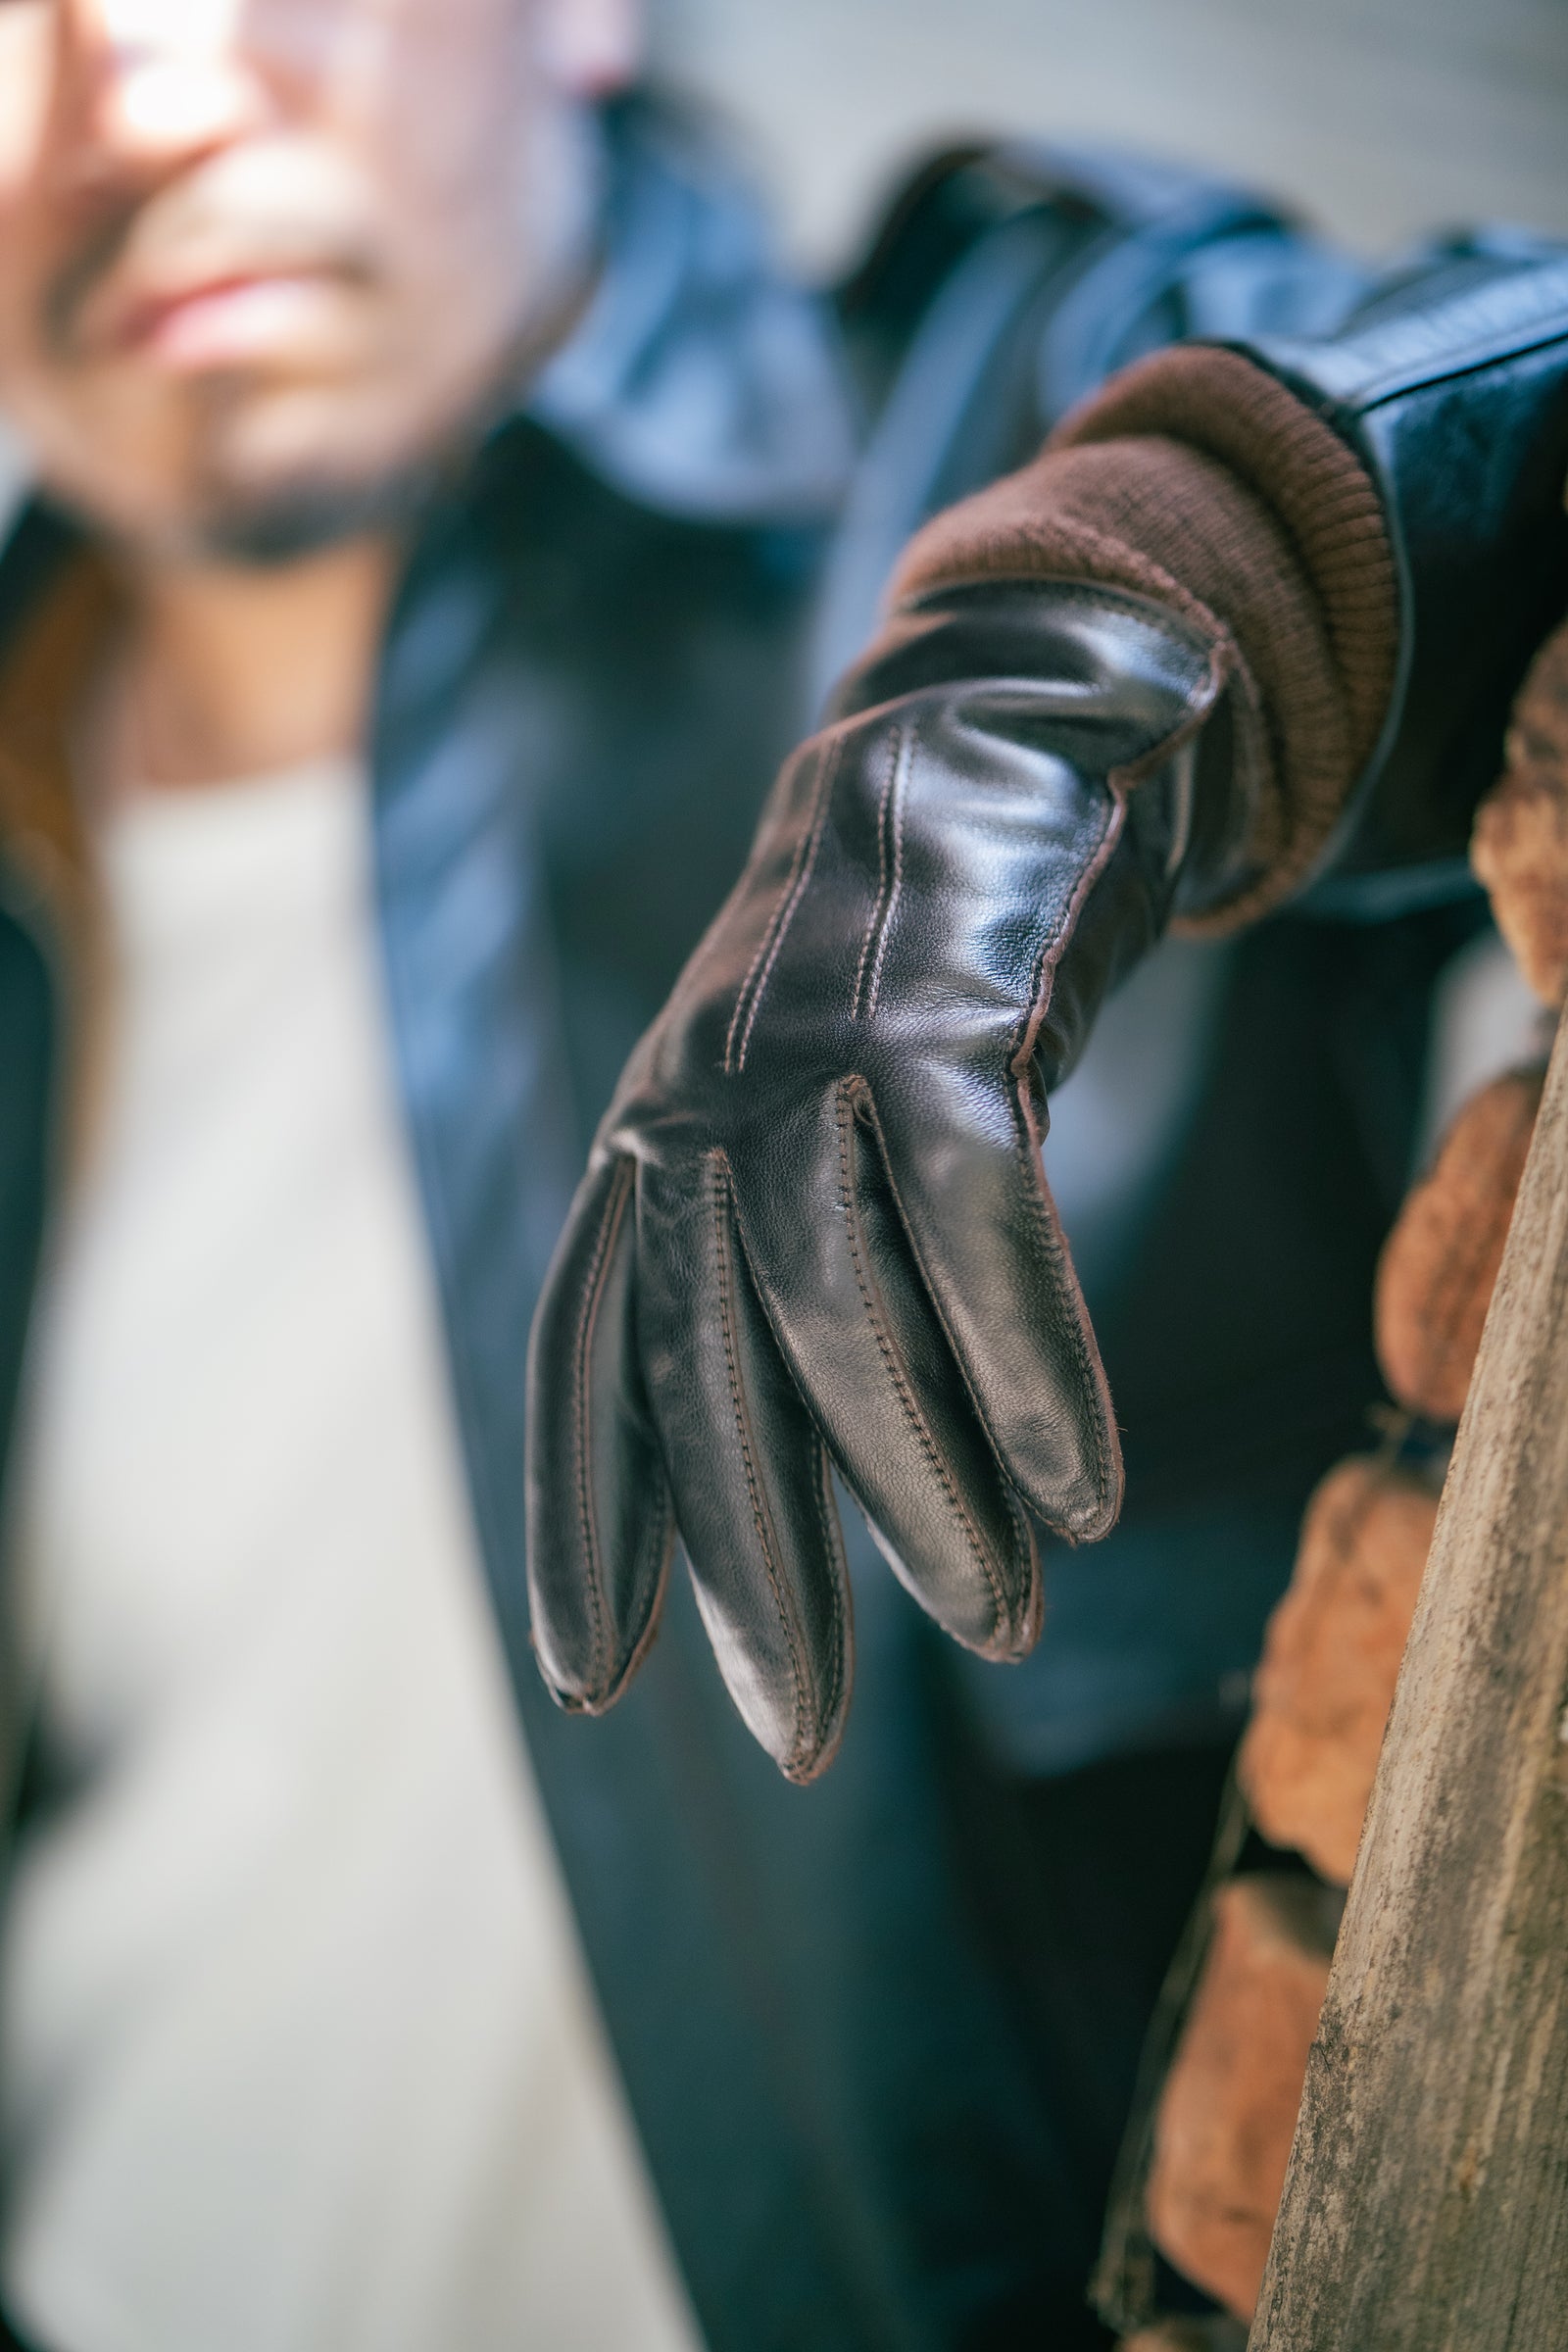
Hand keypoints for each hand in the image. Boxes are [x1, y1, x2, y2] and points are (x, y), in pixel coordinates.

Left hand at [526, 577, 1226, 1777]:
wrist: (982, 745)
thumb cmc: (897, 993)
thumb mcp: (808, 1135)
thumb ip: (796, 1284)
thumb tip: (835, 1493)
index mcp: (650, 1142)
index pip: (586, 1353)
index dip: (587, 1516)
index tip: (593, 1681)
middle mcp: (699, 1101)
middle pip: (697, 1357)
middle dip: (747, 1555)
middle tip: (803, 1737)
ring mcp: (810, 1049)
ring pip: (834, 1298)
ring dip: (916, 1484)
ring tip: (999, 1623)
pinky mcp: (946, 1005)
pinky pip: (977, 1208)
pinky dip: (1025, 1354)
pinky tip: (1076, 1488)